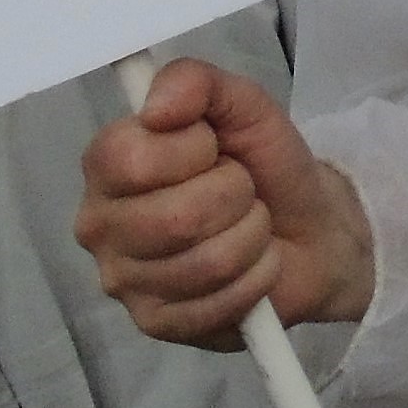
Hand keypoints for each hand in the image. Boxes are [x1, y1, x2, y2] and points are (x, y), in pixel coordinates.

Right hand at [78, 57, 376, 344]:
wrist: (308, 226)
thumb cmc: (261, 162)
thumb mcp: (241, 104)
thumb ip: (197, 83)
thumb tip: (156, 106)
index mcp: (106, 164)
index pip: (131, 159)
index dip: (192, 149)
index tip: (213, 147)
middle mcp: (99, 225)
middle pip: (173, 218)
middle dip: (234, 196)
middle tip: (241, 190)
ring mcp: (124, 282)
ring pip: (204, 263)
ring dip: (251, 236)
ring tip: (251, 224)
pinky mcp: (157, 325)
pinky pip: (217, 304)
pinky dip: (256, 277)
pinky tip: (254, 265)